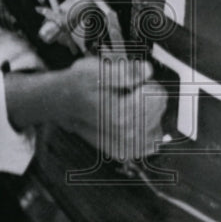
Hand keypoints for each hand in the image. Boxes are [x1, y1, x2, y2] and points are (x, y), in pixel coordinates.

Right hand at [50, 56, 167, 160]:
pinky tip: (132, 120)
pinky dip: (147, 129)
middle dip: (146, 96)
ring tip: (125, 106)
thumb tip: (148, 70)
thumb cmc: (79, 85)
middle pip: (159, 107)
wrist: (62, 102)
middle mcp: (126, 134)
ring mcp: (126, 145)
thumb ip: (125, 72)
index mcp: (121, 114)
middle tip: (124, 93)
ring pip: (158, 122)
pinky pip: (152, 141)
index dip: (144, 82)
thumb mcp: (98, 70)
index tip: (128, 83)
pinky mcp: (125, 151)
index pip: (157, 94)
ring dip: (148, 112)